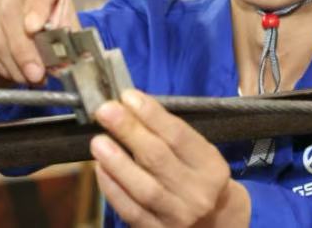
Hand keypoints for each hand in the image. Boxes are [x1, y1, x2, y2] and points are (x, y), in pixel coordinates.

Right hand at [0, 0, 79, 85]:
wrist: (26, 10)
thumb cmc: (54, 14)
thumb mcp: (68, 20)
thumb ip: (69, 38)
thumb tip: (68, 62)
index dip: (37, 7)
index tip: (34, 28)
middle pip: (12, 14)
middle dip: (24, 50)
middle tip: (35, 74)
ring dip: (12, 62)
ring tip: (29, 79)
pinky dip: (0, 63)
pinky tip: (14, 73)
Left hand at [91, 90, 250, 227]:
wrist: (213, 223)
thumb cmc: (199, 178)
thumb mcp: (198, 154)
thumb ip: (170, 134)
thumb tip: (130, 106)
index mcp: (211, 167)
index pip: (179, 136)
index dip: (152, 115)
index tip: (129, 97)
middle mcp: (197, 193)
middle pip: (159, 158)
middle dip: (129, 131)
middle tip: (105, 111)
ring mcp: (177, 216)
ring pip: (144, 188)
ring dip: (118, 162)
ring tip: (98, 141)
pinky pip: (131, 210)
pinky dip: (113, 188)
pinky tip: (100, 169)